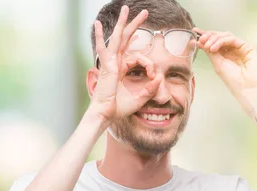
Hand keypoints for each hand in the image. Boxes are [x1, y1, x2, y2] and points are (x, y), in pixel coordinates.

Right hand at [88, 6, 161, 122]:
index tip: (154, 76)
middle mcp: (115, 63)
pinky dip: (99, 36)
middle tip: (143, 12)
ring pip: (118, 38)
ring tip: (126, 8)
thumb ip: (150, 89)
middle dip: (134, 25)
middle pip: (126, 39)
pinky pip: (104, 48)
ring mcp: (110, 62)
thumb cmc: (119, 109)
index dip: (149, 64)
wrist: (106, 114)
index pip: (138, 58)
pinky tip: (97, 24)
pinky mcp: (106, 66)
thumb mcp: (140, 98)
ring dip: (123, 23)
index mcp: (121, 69)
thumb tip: (160, 79)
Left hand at [193, 28, 256, 115]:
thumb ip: (210, 52)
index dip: (206, 37)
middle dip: (209, 35)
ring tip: (207, 46)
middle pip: (221, 36)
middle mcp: (234, 50)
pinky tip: (214, 47)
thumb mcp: (217, 64)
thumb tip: (200, 42)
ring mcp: (242, 47)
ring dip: (214, 39)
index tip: (195, 33)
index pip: (215, 42)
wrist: (248, 89)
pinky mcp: (249, 46)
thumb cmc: (234, 81)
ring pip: (226, 36)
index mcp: (226, 55)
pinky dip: (221, 41)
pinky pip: (233, 39)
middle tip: (201, 38)